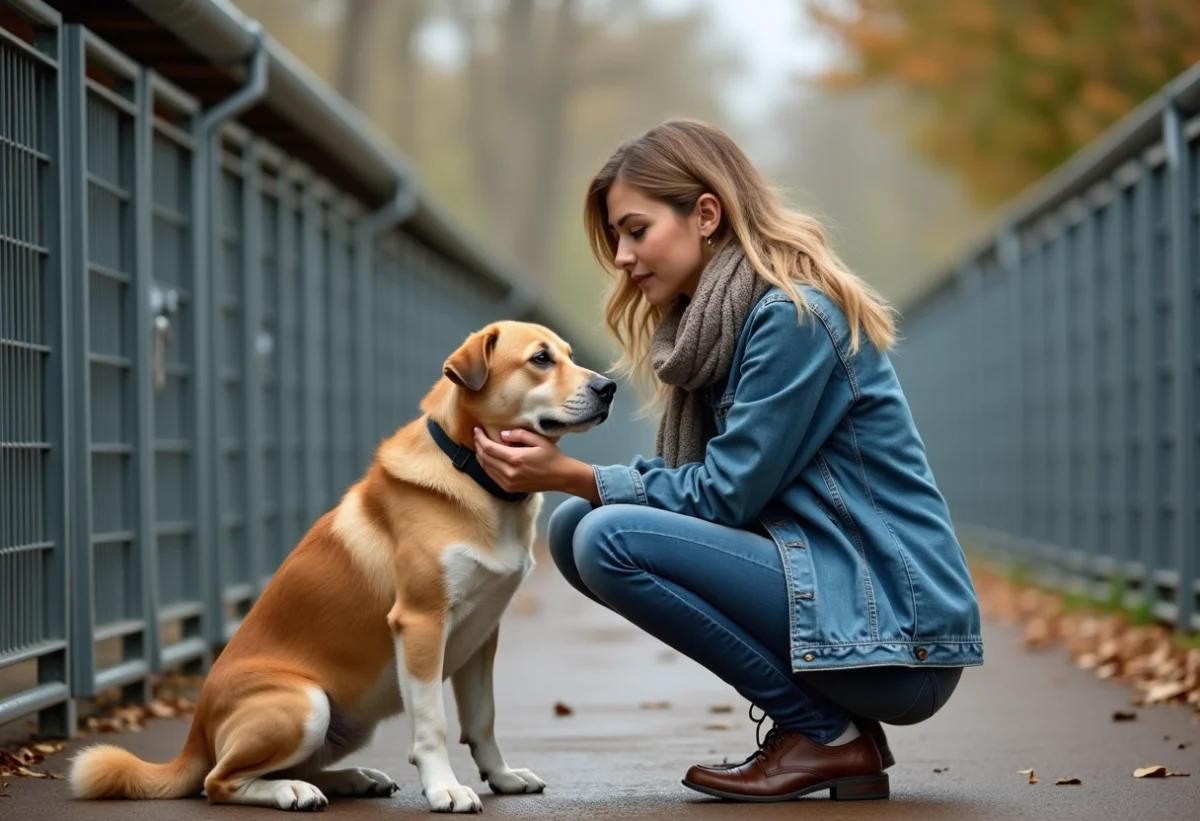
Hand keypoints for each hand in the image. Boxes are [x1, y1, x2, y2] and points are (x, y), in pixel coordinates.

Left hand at [472, 428, 597, 501]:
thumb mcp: (539, 440)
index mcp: (516, 459)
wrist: (561, 477)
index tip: (476, 429)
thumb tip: (502, 434)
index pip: (489, 448)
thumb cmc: (552, 457)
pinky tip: (488, 458)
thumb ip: (519, 435)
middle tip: (477, 435)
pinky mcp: (509, 488)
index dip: (480, 438)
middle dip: (478, 445)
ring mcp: (508, 482)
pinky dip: (486, 465)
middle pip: (484, 458)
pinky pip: (491, 476)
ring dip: (480, 455)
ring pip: (485, 468)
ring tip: (480, 444)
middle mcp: (509, 473)